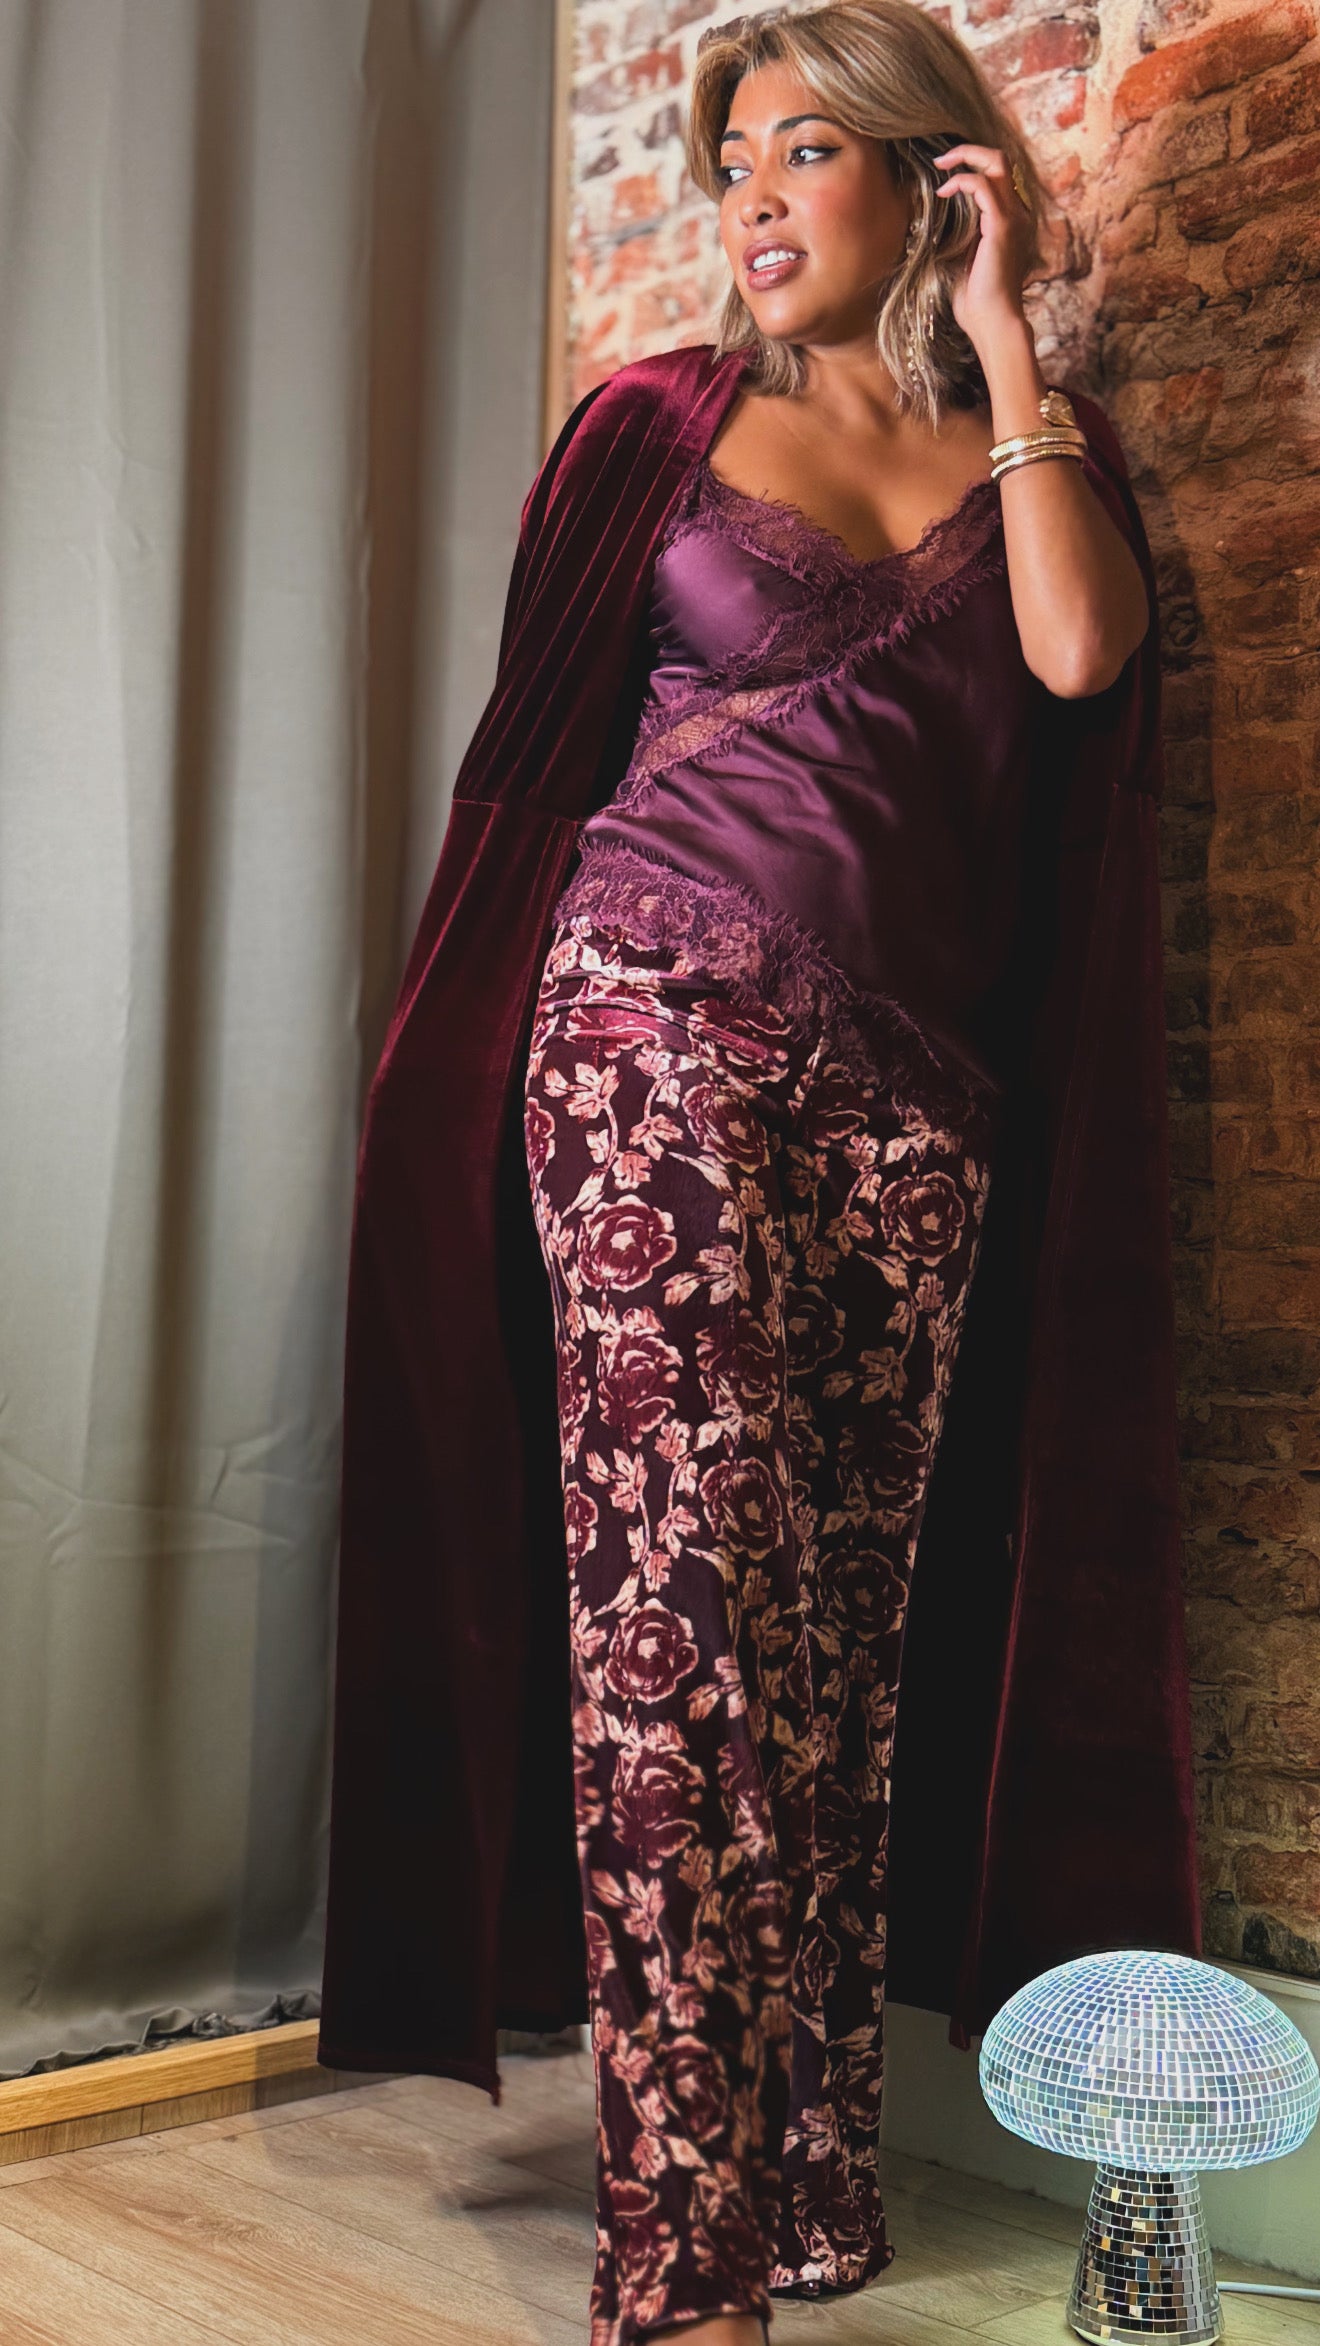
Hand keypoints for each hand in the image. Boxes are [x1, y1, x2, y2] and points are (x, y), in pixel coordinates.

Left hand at [931, 142, 1034, 354]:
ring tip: (940, 167)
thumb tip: (936, 219)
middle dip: (969, 150)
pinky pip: (983, 186)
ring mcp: (1013, 217)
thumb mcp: (965, 258)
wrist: (992, 322)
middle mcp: (1017, 213)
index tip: (945, 172)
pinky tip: (944, 192)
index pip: (998, 175)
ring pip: (997, 162)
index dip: (972, 164)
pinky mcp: (1001, 226)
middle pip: (1001, 159)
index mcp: (1011, 220)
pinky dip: (962, 181)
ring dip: (965, 157)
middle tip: (942, 160)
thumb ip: (961, 234)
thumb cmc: (976, 300)